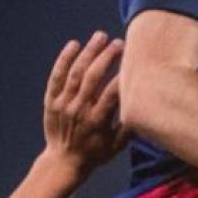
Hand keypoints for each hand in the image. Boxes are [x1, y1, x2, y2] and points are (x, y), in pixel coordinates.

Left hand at [42, 32, 127, 173]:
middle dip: (107, 57)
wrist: (63, 161)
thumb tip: (146, 107)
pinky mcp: (51, 101)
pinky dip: (64, 59)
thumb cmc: (96, 153)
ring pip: (75, 73)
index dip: (123, 76)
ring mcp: (63, 104)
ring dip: (88, 52)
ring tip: (100, 36)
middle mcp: (79, 110)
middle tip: (119, 42)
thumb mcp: (118, 146)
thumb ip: (130, 127)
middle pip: (93, 77)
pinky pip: (56, 76)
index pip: (111, 93)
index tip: (134, 60)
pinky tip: (74, 44)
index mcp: (97, 121)